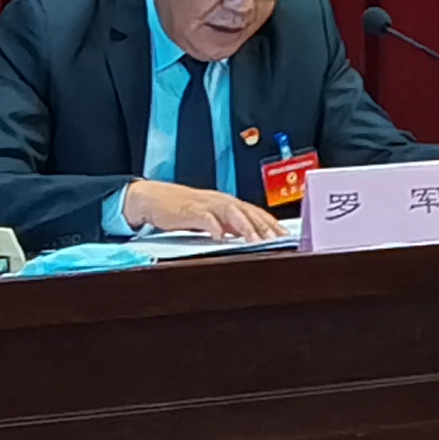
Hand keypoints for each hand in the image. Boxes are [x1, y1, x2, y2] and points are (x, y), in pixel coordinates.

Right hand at [121, 179, 281, 239]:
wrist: (153, 199)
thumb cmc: (182, 209)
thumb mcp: (210, 218)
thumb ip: (228, 225)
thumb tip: (248, 237)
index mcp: (227, 203)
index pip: (255, 212)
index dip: (271, 223)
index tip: (285, 236)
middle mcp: (220, 201)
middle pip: (247, 211)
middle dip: (263, 226)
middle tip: (277, 239)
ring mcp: (205, 204)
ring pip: (230, 212)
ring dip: (244, 226)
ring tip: (255, 240)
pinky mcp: (188, 211)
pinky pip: (204, 217)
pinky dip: (213, 226)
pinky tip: (220, 236)